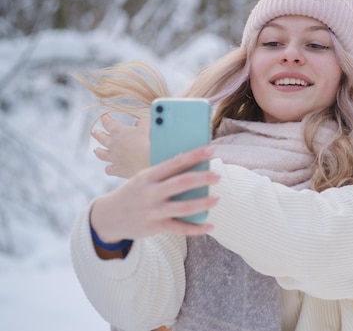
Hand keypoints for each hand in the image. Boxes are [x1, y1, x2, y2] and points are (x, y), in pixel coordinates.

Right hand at [90, 145, 219, 243]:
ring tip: (217, 198)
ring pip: (183, 207)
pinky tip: (211, 225)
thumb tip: (194, 166)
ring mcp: (153, 211)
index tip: (210, 149)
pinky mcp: (155, 227)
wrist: (107, 217)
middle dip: (202, 178)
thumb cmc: (133, 193)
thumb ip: (164, 174)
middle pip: (181, 183)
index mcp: (148, 175)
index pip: (175, 162)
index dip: (194, 155)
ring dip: (203, 203)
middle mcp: (151, 192)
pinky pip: (180, 229)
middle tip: (218, 176)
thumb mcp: (142, 179)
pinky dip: (197, 229)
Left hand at [92, 114, 149, 178]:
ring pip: (101, 154)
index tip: (104, 117)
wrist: (152, 160)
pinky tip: (109, 168)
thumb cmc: (150, 141)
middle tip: (94, 132)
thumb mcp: (147, 126)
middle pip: (101, 138)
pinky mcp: (118, 170)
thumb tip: (138, 123)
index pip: (108, 123)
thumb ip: (141, 123)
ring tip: (96, 150)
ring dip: (98, 151)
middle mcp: (113, 144)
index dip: (106, 119)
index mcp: (118, 131)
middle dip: (97, 134)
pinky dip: (109, 168)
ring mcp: (114, 158)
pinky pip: (109, 169)